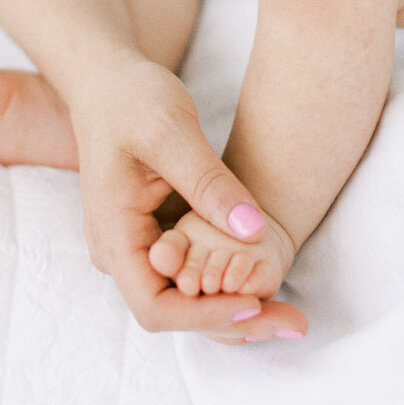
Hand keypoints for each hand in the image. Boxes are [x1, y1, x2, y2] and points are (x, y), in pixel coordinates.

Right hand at [71, 53, 308, 341]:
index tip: (256, 302)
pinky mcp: (156, 237)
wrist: (108, 82)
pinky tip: (267, 286)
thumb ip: (210, 183)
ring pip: (184, 299)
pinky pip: (189, 276)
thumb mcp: (172, 132)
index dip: (206, 314)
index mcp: (114, 234)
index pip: (154, 306)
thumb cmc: (132, 98)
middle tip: (295, 321)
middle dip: (233, 322)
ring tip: (290, 314)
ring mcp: (136, 247)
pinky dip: (226, 287)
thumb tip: (253, 233)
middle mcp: (119, 252)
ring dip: (234, 310)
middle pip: (174, 312)